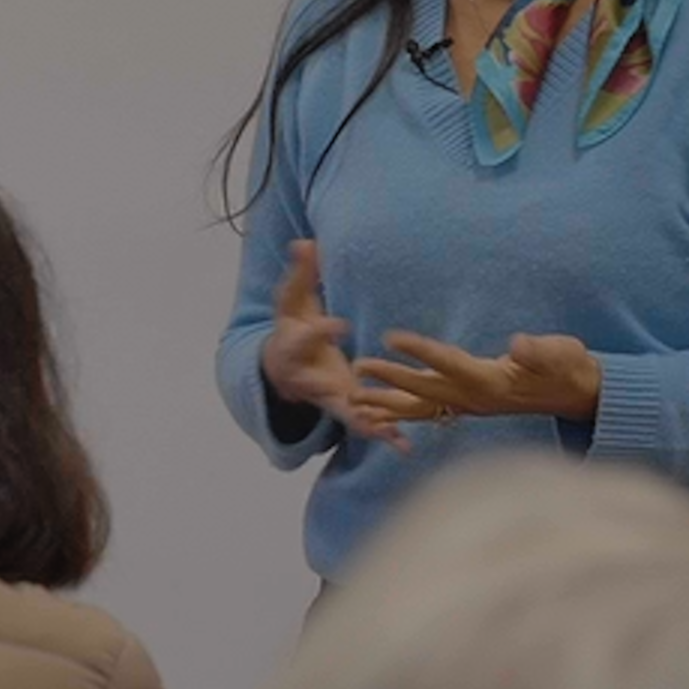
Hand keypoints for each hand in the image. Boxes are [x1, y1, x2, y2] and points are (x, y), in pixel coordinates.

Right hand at [259, 241, 407, 450]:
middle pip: (321, 388)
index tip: (341, 323)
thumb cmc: (291, 327)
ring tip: (389, 433)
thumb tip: (304, 241)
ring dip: (367, 424)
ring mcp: (328, 398)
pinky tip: (406, 446)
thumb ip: (301, 272)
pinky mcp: (347, 409)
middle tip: (358, 399)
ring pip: (346, 414)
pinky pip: (365, 425)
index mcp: (295, 347)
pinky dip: (384, 436)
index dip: (323, 330)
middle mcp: (310, 378)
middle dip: (338, 394)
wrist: (282, 368)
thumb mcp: (291, 299)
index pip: (308, 337)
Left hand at [354, 331, 604, 425]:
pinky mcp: (469, 405)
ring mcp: (470, 405)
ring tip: (353, 401)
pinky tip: (380, 408)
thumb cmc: (569, 368)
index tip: (390, 335)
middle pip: (424, 391)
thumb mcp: (561, 353)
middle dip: (389, 380)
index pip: (448, 362)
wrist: (578, 394)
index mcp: (491, 381)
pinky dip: (401, 411)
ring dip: (386, 403)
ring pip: (420, 408)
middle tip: (357, 369)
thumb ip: (539, 351)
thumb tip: (519, 345)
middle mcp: (475, 398)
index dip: (419, 349)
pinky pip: (428, 411)